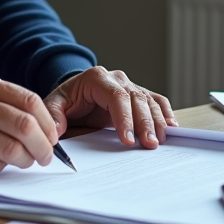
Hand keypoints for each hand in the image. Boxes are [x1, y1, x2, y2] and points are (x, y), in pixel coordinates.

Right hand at [0, 73, 58, 175]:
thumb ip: (1, 104)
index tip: (52, 136)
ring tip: (23, 162)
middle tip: (45, 156)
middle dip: (43, 146)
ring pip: (11, 149)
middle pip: (25, 125)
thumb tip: (42, 126)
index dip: (47, 122)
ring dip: (24, 160)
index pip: (29, 101)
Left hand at [43, 67, 176, 148]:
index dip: (124, 118)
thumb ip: (53, 115)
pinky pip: (155, 101)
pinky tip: (171, 127)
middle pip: (136, 99)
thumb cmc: (66, 101)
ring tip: (159, 141)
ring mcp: (129, 85)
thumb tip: (56, 131)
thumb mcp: (54, 104)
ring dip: (157, 121)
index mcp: (96, 78)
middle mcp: (116, 79)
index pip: (116, 96)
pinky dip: (164, 113)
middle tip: (149, 144)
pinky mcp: (138, 95)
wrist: (74, 94)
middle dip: (144, 123)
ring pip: (148, 100)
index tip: (128, 139)